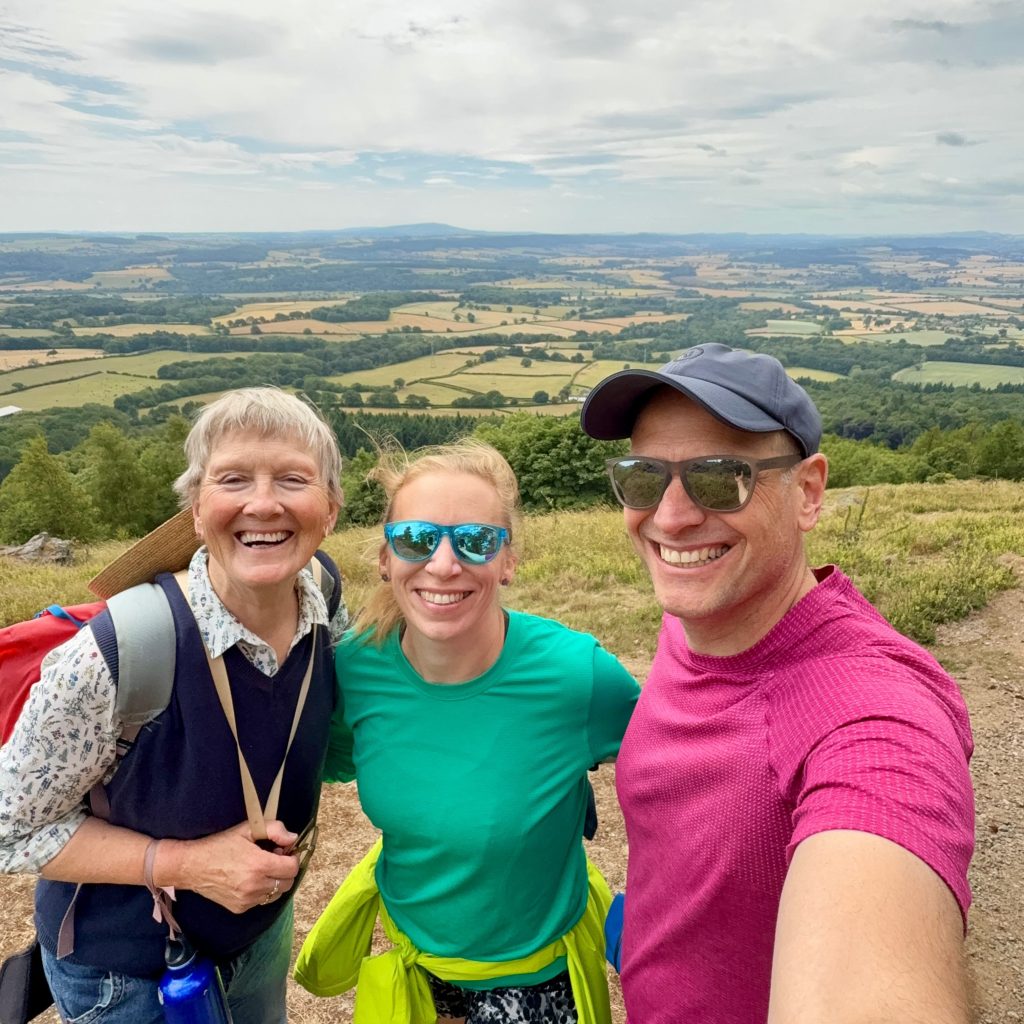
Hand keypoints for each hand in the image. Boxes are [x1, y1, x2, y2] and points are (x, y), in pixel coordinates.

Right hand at [162, 820, 299, 913]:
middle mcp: (255, 885)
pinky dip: (262, 891)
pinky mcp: (239, 908)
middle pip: (287, 883)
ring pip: (275, 894)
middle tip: (273, 858)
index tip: (283, 852)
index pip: (292, 868)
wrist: (193, 866)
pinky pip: (261, 900)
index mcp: (259, 865)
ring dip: (275, 882)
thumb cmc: (220, 844)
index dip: (292, 858)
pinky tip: (250, 879)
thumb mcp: (247, 829)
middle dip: (285, 870)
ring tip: (261, 869)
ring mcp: (247, 900)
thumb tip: (293, 838)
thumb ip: (275, 830)